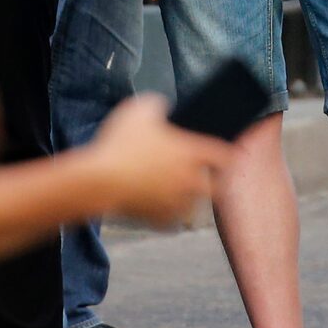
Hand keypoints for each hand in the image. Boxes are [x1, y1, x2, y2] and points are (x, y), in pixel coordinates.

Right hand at [83, 95, 229, 227]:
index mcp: (192, 153)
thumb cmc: (121, 144)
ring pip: (192, 206)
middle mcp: (190, 181)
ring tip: (173, 190)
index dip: (228, 153)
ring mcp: (176, 204)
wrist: (99, 181)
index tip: (226, 153)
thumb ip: (159, 105)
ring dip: (187, 199)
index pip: (225, 156)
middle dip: (211, 182)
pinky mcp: (159, 220)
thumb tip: (163, 107)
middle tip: (201, 176)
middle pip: (215, 188)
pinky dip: (166, 215)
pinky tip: (157, 206)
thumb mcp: (141, 109)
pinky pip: (171, 221)